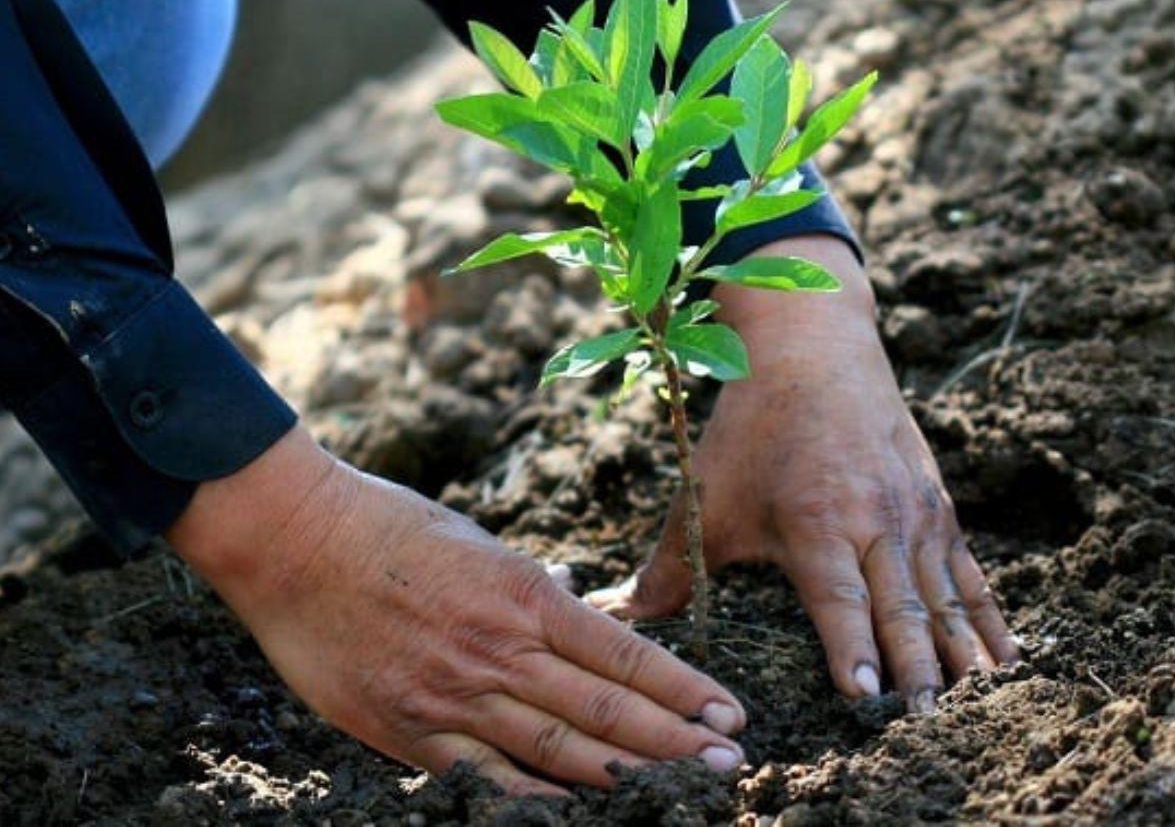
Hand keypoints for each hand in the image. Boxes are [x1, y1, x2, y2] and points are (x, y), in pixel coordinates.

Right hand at [168, 427, 745, 794]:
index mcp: (522, 593)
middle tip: (730, 765)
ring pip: (558, 748)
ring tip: (681, 791)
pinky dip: (536, 799)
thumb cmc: (388, 526)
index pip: (623, 652)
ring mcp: (454, 695)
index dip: (681, 688)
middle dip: (675, 740)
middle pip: (605, 707)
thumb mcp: (476, 540)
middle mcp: (499, 649)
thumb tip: (574, 603)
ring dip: (626, 774)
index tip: (728, 713)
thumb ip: (528, 585)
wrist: (293, 540)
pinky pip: (485, 777)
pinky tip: (580, 814)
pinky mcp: (407, 729)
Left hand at [588, 237, 1018, 711]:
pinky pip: (970, 573)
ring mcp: (915, 514)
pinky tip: (1007, 660)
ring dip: (963, 654)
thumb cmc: (753, 430)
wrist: (814, 349)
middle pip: (903, 608)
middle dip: (918, 669)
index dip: (853, 648)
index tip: (868, 697)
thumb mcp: (706, 495)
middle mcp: (876, 521)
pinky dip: (989, 618)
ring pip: (946, 596)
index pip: (839, 599)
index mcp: (816, 522)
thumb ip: (667, 567)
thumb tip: (613, 614)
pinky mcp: (938, 507)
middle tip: (930, 723)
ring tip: (980, 707)